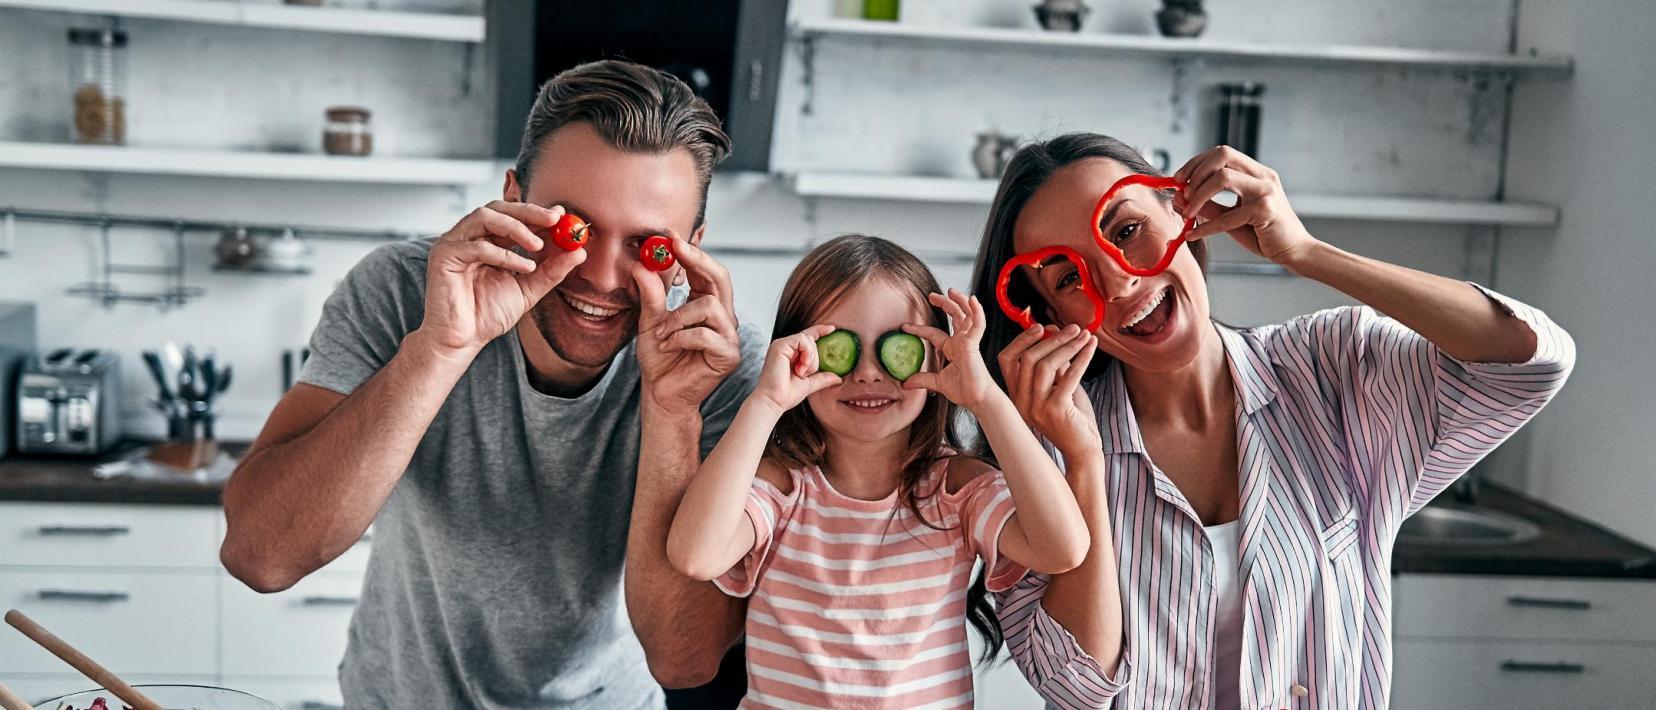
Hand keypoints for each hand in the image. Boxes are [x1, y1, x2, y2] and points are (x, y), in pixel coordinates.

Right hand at [416, 201, 586, 357]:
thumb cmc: (488, 315)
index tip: (562, 215)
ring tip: (538, 246)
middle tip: (555, 219)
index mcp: (486, 240)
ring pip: (484, 217)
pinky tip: (524, 267)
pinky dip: (504, 254)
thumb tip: (579, 252)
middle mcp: (468, 237)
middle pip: (498, 208)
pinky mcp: (443, 256)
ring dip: (516, 228)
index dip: (536, 212)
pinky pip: (476, 246)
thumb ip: (551, 270)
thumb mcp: (529, 289)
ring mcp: (453, 243)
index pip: (511, 216)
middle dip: (528, 212)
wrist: (463, 340)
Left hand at [633, 231, 744, 414]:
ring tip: (661, 333)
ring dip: (678, 317)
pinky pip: (706, 334)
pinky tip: (668, 346)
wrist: (662, 395)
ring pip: (709, 306)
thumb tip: (641, 264)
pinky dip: (681, 337)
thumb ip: (650, 295)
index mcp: (708, 304)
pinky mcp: (729, 356)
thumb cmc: (660, 359)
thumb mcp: (649, 322)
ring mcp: (730, 336)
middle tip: (674, 249)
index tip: (671, 236)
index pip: (707, 271)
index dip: (692, 252)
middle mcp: (724, 317)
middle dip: (697, 260)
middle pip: (720, 278)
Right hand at [749, 324, 843, 413]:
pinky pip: (802, 339)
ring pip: (808, 339)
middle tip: (804, 373)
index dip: (820, 331)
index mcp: (790, 353)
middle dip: (814, 359)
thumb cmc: (787, 394)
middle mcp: (785, 346)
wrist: (774, 401)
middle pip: (811, 340)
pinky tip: (800, 367)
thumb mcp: (810, 384)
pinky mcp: (780, 345)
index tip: (833, 329)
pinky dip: (806, 353)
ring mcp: (781, 344)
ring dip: (810, 358)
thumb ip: (823, 378)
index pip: (807, 337)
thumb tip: (839, 378)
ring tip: (800, 372)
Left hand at [900, 290, 996, 409]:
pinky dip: (977, 311)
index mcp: (952, 348)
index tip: (904, 326)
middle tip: (931, 295)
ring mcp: (968, 341)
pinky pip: (978, 324)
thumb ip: (922, 379)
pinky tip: (972, 299)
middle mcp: (961, 341)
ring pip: (966, 314)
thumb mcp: (937, 382)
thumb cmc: (964, 390)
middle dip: (944, 304)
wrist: (977, 399)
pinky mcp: (974, 344)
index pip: (934, 334)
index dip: (919, 329)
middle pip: (954, 316)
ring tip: (950, 290)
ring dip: (959, 301)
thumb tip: (905, 384)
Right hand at [998, 323, 1102, 457]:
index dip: (1022, 340)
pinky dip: (1081, 358)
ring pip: (1045, 365)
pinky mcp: (1055, 410)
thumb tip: (1054, 329)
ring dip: (1068, 346)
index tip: (1041, 326)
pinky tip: (1091, 348)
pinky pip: (1068, 376)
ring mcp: (1036, 408)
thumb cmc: (1072, 418)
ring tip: (1085, 335)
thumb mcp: (1059, 385)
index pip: (1007, 360)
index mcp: (1016, 395)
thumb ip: (1055, 362)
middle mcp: (1020, 402)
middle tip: (1074, 328)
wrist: (1083, 451)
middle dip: (1053, 339)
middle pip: (1029, 359)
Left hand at [1173, 145, 1319, 267]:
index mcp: (1255, 172)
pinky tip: (1194, 234)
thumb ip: (1208, 205)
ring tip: (1188, 213)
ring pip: (1223, 177)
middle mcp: (1262, 176)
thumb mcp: (1230, 217)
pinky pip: (1227, 215)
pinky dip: (1206, 226)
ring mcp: (1265, 190)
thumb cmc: (1263, 233)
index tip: (1178, 179)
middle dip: (1195, 172)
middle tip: (1182, 193)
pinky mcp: (1265, 210)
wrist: (1294, 251)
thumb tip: (1179, 199)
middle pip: (1222, 155)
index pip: (1221, 153)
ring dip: (1198, 195)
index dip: (1196, 163)